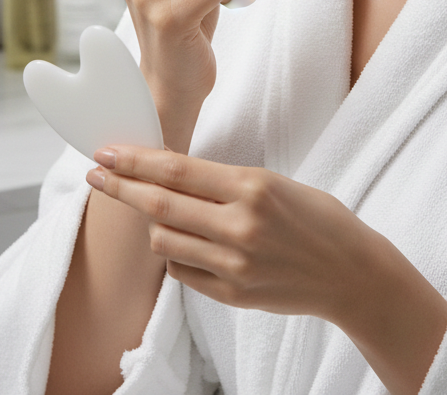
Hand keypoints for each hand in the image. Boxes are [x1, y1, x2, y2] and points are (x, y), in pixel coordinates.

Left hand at [85, 146, 370, 322]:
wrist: (352, 273)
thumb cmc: (315, 218)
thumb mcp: (273, 182)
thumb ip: (222, 181)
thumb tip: (168, 172)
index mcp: (252, 187)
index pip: (177, 170)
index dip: (135, 160)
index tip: (107, 152)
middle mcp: (240, 225)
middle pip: (160, 204)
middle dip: (120, 187)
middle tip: (95, 174)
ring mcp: (235, 264)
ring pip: (164, 241)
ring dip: (150, 223)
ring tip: (154, 211)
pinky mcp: (233, 294)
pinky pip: (182, 271)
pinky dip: (174, 253)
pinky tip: (183, 241)